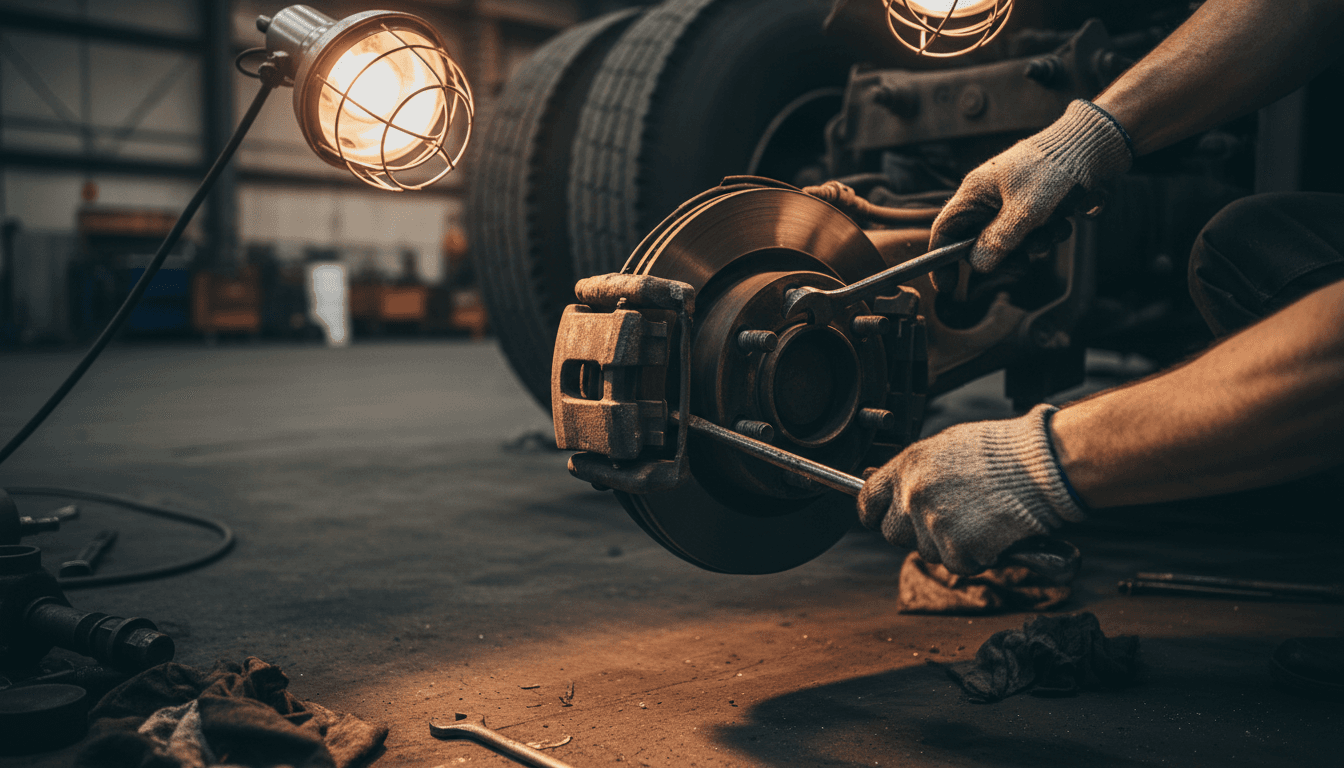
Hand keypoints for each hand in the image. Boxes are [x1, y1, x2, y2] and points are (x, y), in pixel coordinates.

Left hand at [856, 405, 1085, 574]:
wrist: (1040, 466)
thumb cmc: (1000, 452)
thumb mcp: (946, 448)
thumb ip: (917, 472)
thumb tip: (900, 490)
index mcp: (906, 467)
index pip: (867, 500)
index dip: (875, 514)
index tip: (882, 518)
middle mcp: (913, 496)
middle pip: (893, 534)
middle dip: (915, 533)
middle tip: (948, 520)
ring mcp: (934, 524)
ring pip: (927, 552)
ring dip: (948, 545)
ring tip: (977, 518)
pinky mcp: (958, 549)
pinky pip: (957, 564)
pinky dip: (975, 557)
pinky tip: (991, 533)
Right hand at [928, 100, 1131, 290]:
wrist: (1094, 144)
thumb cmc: (1056, 170)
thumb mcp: (1026, 211)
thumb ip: (998, 241)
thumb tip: (977, 265)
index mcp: (975, 191)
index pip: (945, 229)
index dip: (942, 260)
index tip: (949, 287)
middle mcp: (988, 195)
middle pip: (979, 241)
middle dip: (1004, 255)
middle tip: (1023, 264)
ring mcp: (1010, 199)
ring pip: (1009, 239)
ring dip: (1032, 244)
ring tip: (1052, 232)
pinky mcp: (1033, 202)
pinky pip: (1030, 230)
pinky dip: (1046, 233)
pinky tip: (1063, 222)